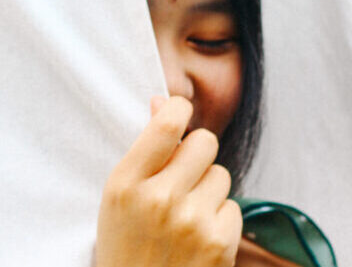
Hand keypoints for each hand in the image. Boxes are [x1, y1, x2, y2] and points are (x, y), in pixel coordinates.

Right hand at [94, 95, 242, 266]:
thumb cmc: (125, 247)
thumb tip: (164, 103)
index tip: (178, 117)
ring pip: (221, 175)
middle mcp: (159, 198)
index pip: (168, 123)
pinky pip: (233, 206)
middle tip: (182, 177)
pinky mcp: (219, 243)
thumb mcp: (119, 199)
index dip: (179, 111)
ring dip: (208, 190)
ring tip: (185, 216)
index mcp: (125, 183)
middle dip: (197, 155)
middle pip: (205, 142)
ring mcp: (191, 221)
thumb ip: (144, 151)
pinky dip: (219, 219)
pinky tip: (198, 238)